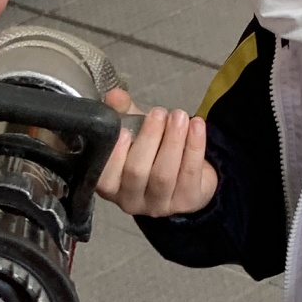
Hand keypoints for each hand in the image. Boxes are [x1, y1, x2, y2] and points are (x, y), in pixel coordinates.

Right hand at [96, 88, 217, 216]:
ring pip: (164, 175)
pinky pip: (190, 174)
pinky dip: (195, 146)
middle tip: (159, 112)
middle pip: (136, 173)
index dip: (113, 156)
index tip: (123, 130)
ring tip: (179, 116)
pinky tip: (197, 125)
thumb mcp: (133, 131)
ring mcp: (159, 206)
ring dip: (173, 142)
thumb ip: (122, 113)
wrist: (186, 173)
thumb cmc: (150, 152)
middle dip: (149, 139)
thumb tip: (115, 95)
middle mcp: (131, 200)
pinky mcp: (187, 202)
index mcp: (111, 186)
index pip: (105, 178)